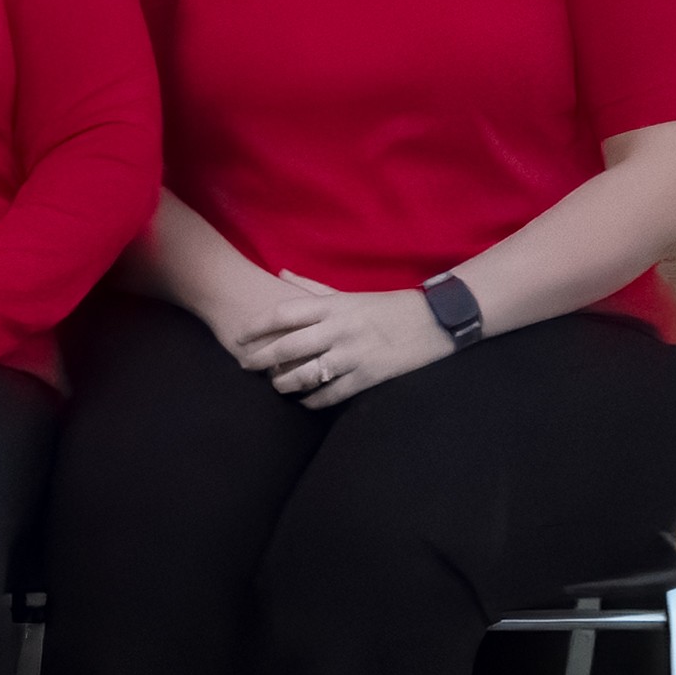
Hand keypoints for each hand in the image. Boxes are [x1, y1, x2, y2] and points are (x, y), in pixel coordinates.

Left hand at [235, 276, 448, 408]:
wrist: (436, 321)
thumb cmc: (387, 306)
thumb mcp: (349, 294)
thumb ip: (312, 287)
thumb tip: (280, 272)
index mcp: (334, 306)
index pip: (283, 313)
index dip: (256, 326)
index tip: (239, 336)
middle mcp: (339, 329)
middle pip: (287, 347)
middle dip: (261, 359)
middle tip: (246, 365)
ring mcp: (354, 354)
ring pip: (306, 374)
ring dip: (284, 383)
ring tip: (275, 385)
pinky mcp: (368, 376)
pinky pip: (332, 394)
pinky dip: (313, 401)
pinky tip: (304, 401)